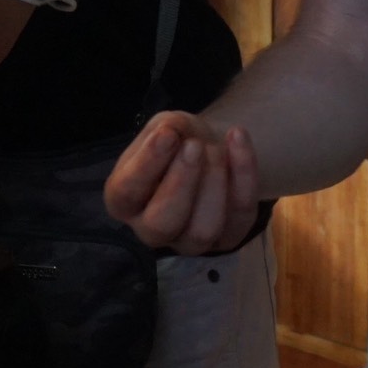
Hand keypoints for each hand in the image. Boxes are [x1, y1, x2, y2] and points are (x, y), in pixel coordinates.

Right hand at [104, 110, 259, 254]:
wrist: (206, 152)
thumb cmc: (174, 142)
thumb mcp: (163, 128)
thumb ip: (164, 129)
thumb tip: (172, 132)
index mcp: (124, 201)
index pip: (127, 192)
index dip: (148, 163)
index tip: (167, 134)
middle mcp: (151, 229)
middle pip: (162, 223)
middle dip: (181, 183)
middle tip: (194, 146)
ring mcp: (190, 240)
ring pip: (203, 229)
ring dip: (213, 183)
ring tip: (215, 148)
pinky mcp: (228, 238)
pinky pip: (240, 216)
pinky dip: (244, 176)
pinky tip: (237, 139)